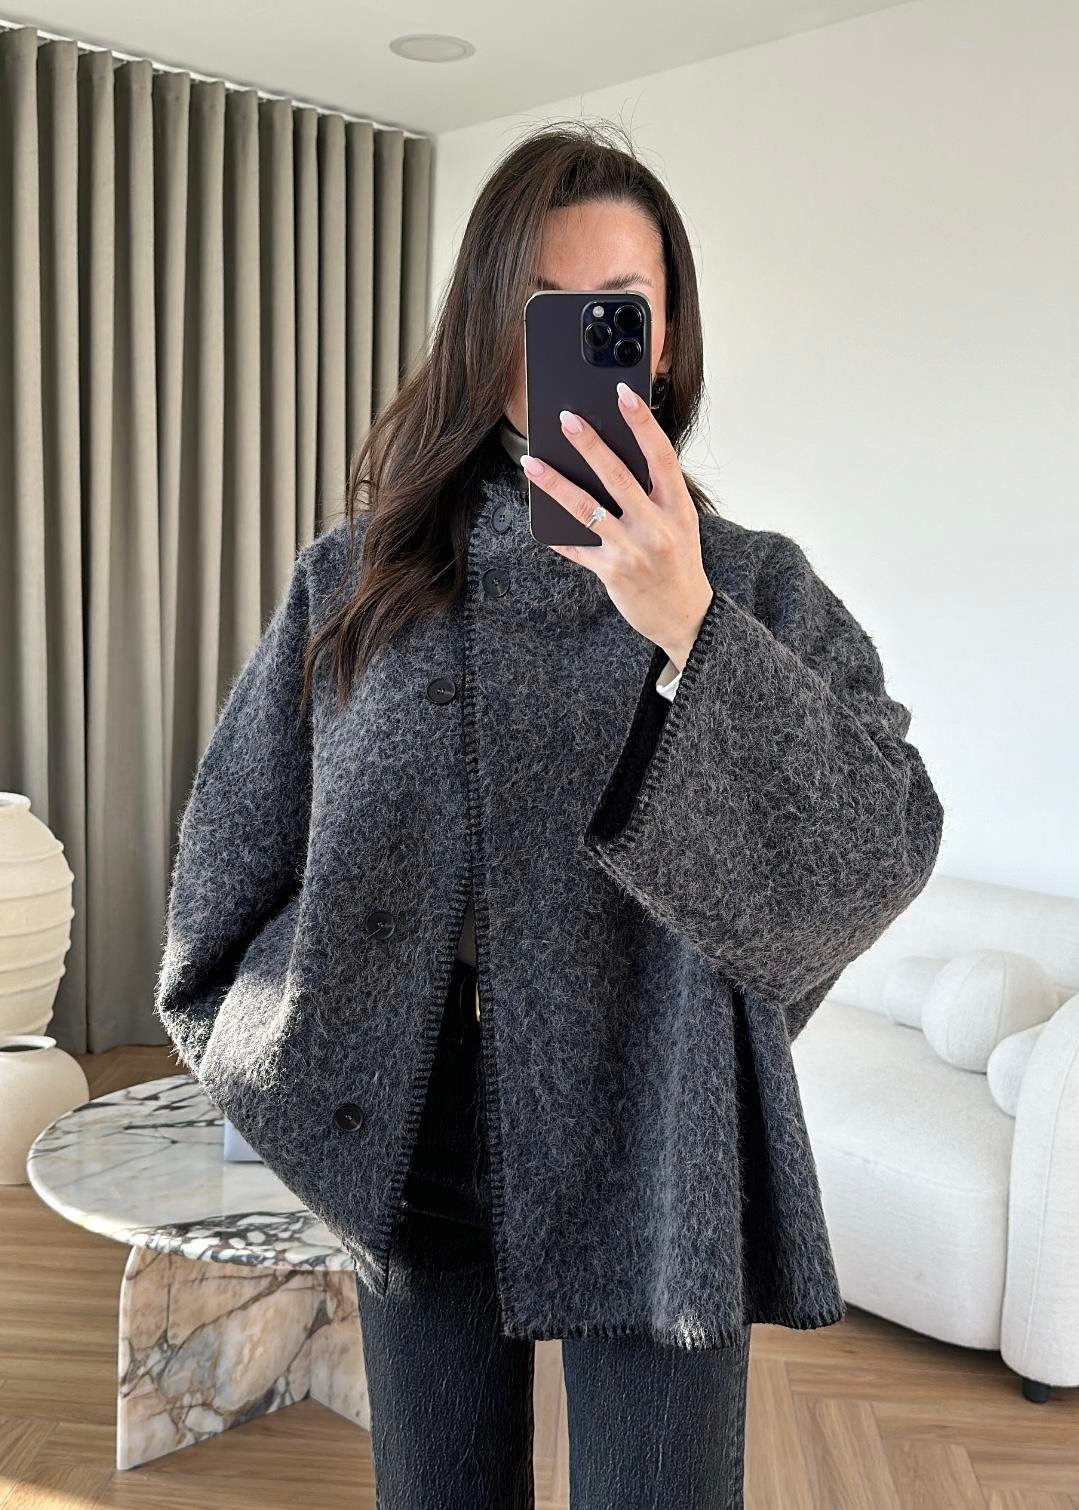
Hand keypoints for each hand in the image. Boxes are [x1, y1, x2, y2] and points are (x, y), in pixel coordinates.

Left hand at [521, 383, 713, 670]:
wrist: (685, 616)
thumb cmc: (679, 562)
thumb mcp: (679, 522)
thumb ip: (655, 493)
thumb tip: (611, 458)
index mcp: (678, 507)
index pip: (661, 456)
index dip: (642, 423)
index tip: (623, 394)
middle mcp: (657, 527)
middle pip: (619, 477)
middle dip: (590, 445)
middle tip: (566, 419)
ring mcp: (633, 550)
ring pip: (587, 509)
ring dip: (555, 483)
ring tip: (532, 462)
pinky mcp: (611, 572)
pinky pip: (576, 546)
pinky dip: (556, 532)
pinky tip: (537, 515)